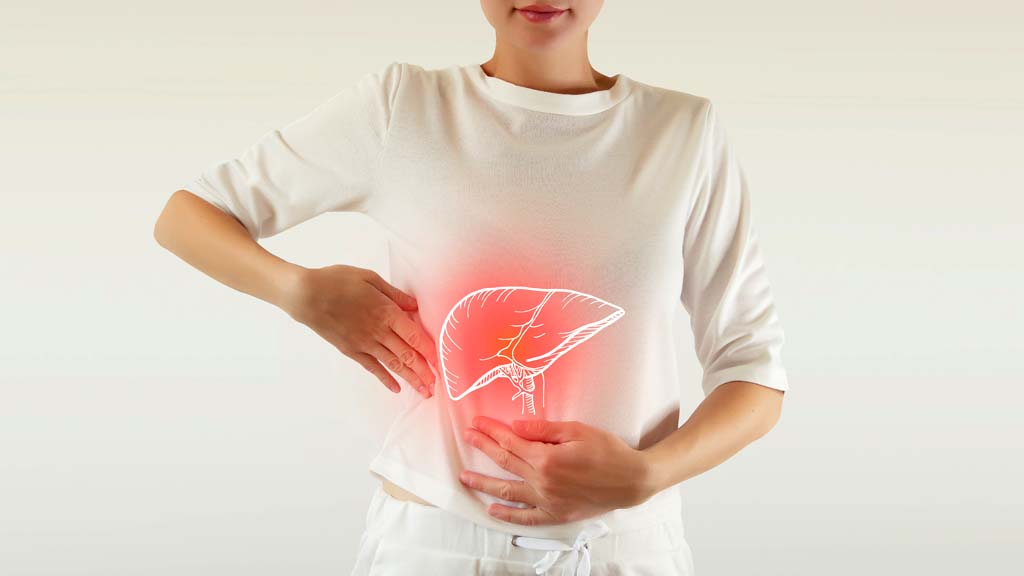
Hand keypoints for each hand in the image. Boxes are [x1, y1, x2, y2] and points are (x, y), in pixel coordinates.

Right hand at [281, 264, 437, 396]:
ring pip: (393, 364)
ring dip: (410, 378)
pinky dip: (385, 379)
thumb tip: (415, 306)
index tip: (441, 361)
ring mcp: (364, 343)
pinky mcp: (351, 350)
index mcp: (386, 312)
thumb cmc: (337, 280)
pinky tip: (396, 388)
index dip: (430, 350)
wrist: (306, 294)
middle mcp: (378, 331)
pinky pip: (372, 368)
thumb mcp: (370, 278)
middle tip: (437, 384)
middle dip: (424, 371)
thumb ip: (395, 294)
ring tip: (424, 391)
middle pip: (407, 355)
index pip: (415, 336)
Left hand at [460, 416, 657, 525]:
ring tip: (465, 477)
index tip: (478, 423)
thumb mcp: (577, 430)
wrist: (631, 480)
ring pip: (508, 491)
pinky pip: (526, 517)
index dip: (492, 431)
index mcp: (547, 458)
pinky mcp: (555, 513)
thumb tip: (516, 425)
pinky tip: (492, 510)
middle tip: (468, 437)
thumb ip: (544, 429)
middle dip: (484, 447)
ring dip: (484, 483)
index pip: (511, 442)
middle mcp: (542, 481)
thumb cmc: (608, 451)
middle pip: (505, 462)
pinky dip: (508, 515)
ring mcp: (547, 500)